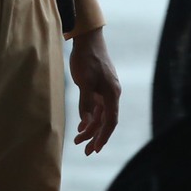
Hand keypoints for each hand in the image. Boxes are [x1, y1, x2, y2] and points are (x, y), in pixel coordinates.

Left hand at [67, 29, 120, 154]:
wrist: (88, 39)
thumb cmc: (86, 59)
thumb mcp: (84, 82)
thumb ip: (86, 103)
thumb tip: (87, 123)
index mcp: (112, 93)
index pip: (110, 121)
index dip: (104, 136)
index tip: (95, 149)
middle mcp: (111, 94)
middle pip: (106, 121)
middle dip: (96, 136)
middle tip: (86, 151)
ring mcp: (106, 90)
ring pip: (100, 115)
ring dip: (90, 128)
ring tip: (78, 140)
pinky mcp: (99, 86)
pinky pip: (96, 107)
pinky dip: (89, 117)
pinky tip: (81, 125)